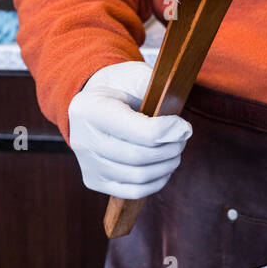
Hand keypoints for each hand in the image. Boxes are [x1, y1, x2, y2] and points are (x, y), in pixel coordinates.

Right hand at [67, 61, 191, 198]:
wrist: (95, 101)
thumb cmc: (121, 87)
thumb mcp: (136, 76)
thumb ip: (158, 95)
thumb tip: (180, 130)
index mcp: (89, 110)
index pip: (135, 131)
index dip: (167, 131)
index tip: (184, 126)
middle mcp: (83, 140)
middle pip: (137, 156)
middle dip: (169, 149)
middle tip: (182, 137)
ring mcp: (87, 164)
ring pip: (137, 177)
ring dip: (166, 166)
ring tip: (175, 150)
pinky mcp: (94, 180)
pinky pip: (132, 192)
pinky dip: (156, 182)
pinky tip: (164, 167)